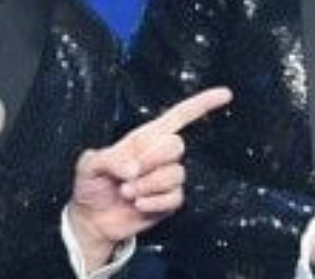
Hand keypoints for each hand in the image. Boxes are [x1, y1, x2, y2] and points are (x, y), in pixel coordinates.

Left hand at [67, 86, 232, 270]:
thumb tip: (133, 166)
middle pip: (176, 146)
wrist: (94, 219)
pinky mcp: (170, 200)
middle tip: (128, 173)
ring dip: (147, 186)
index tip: (225, 94)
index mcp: (143, 137)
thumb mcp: (89, 165)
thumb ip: (109, 159)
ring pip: (175, 174)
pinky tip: (138, 204)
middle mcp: (158, 155)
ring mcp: (166, 178)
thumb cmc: (91, 185)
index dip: (202, 104)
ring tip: (127, 191)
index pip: (179, 116)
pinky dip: (153, 203)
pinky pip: (174, 197)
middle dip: (151, 160)